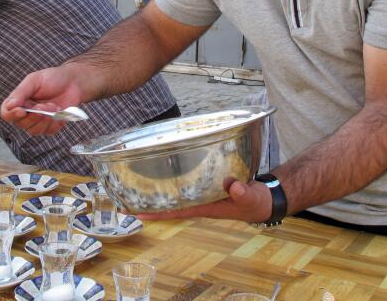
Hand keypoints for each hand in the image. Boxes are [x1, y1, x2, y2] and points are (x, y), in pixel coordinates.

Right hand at [0, 66, 83, 135]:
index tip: (22, 111)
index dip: (12, 115)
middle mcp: (26, 113)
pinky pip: (49, 132)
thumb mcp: (35, 80)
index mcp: (19, 101)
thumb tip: (10, 105)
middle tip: (46, 104)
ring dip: (46, 120)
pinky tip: (60, 112)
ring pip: (34, 131)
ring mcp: (38, 121)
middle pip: (21, 124)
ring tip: (54, 107)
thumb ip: (21, 92)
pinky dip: (56, 123)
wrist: (74, 82)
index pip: (6, 114)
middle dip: (35, 115)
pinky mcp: (51, 126)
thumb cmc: (53, 78)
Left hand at [137, 179, 272, 222]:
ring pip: (175, 195)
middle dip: (147, 204)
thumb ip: (243, 192)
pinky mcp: (206, 185)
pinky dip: (173, 180)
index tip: (134, 214)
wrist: (263, 200)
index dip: (156, 213)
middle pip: (169, 205)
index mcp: (205, 207)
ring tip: (134, 186)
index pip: (176, 212)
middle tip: (122, 201)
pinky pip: (184, 184)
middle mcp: (199, 202)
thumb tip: (233, 187)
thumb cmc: (255, 201)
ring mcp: (201, 194)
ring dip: (157, 192)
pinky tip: (162, 171)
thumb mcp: (251, 197)